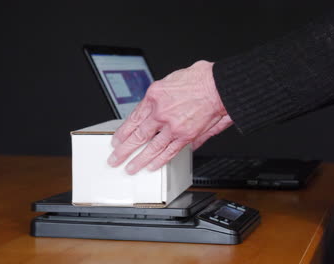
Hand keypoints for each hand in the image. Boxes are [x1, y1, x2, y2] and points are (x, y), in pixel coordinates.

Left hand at [107, 60, 232, 173]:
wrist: (218, 85)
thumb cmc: (200, 79)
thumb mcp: (171, 81)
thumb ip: (162, 99)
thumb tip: (157, 114)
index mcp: (154, 96)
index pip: (133, 119)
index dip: (123, 132)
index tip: (117, 140)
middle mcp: (160, 112)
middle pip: (137, 135)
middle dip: (124, 150)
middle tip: (115, 159)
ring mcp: (172, 126)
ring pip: (151, 147)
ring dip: (139, 160)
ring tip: (130, 168)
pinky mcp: (185, 135)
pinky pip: (170, 151)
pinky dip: (160, 160)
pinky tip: (152, 166)